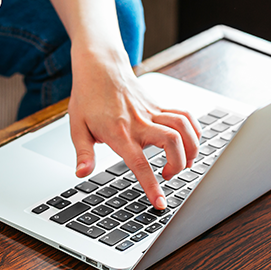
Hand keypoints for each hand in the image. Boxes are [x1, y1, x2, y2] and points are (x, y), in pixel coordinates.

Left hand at [68, 48, 201, 209]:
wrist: (99, 66)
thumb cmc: (87, 97)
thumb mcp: (77, 127)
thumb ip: (83, 153)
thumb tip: (82, 174)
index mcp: (118, 132)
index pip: (139, 164)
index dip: (152, 186)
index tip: (161, 203)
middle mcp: (139, 122)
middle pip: (172, 143)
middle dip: (178, 165)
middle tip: (168, 175)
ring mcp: (152, 112)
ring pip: (184, 128)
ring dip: (191, 149)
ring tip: (184, 163)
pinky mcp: (159, 105)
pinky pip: (185, 116)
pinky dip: (194, 131)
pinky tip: (189, 143)